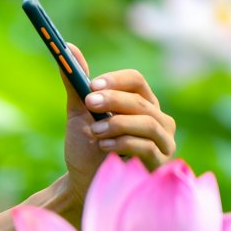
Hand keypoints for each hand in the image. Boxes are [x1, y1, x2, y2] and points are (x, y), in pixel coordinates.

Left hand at [60, 43, 176, 200]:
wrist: (84, 183)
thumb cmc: (85, 147)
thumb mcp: (78, 113)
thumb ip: (76, 84)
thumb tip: (67, 47)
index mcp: (140, 103)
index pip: (136, 81)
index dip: (115, 81)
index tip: (92, 85)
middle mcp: (158, 119)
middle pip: (140, 100)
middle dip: (113, 100)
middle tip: (88, 102)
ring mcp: (163, 141)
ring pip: (147, 122)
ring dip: (117, 124)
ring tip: (94, 131)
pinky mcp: (159, 162)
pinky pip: (147, 146)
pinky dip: (124, 143)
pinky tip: (104, 147)